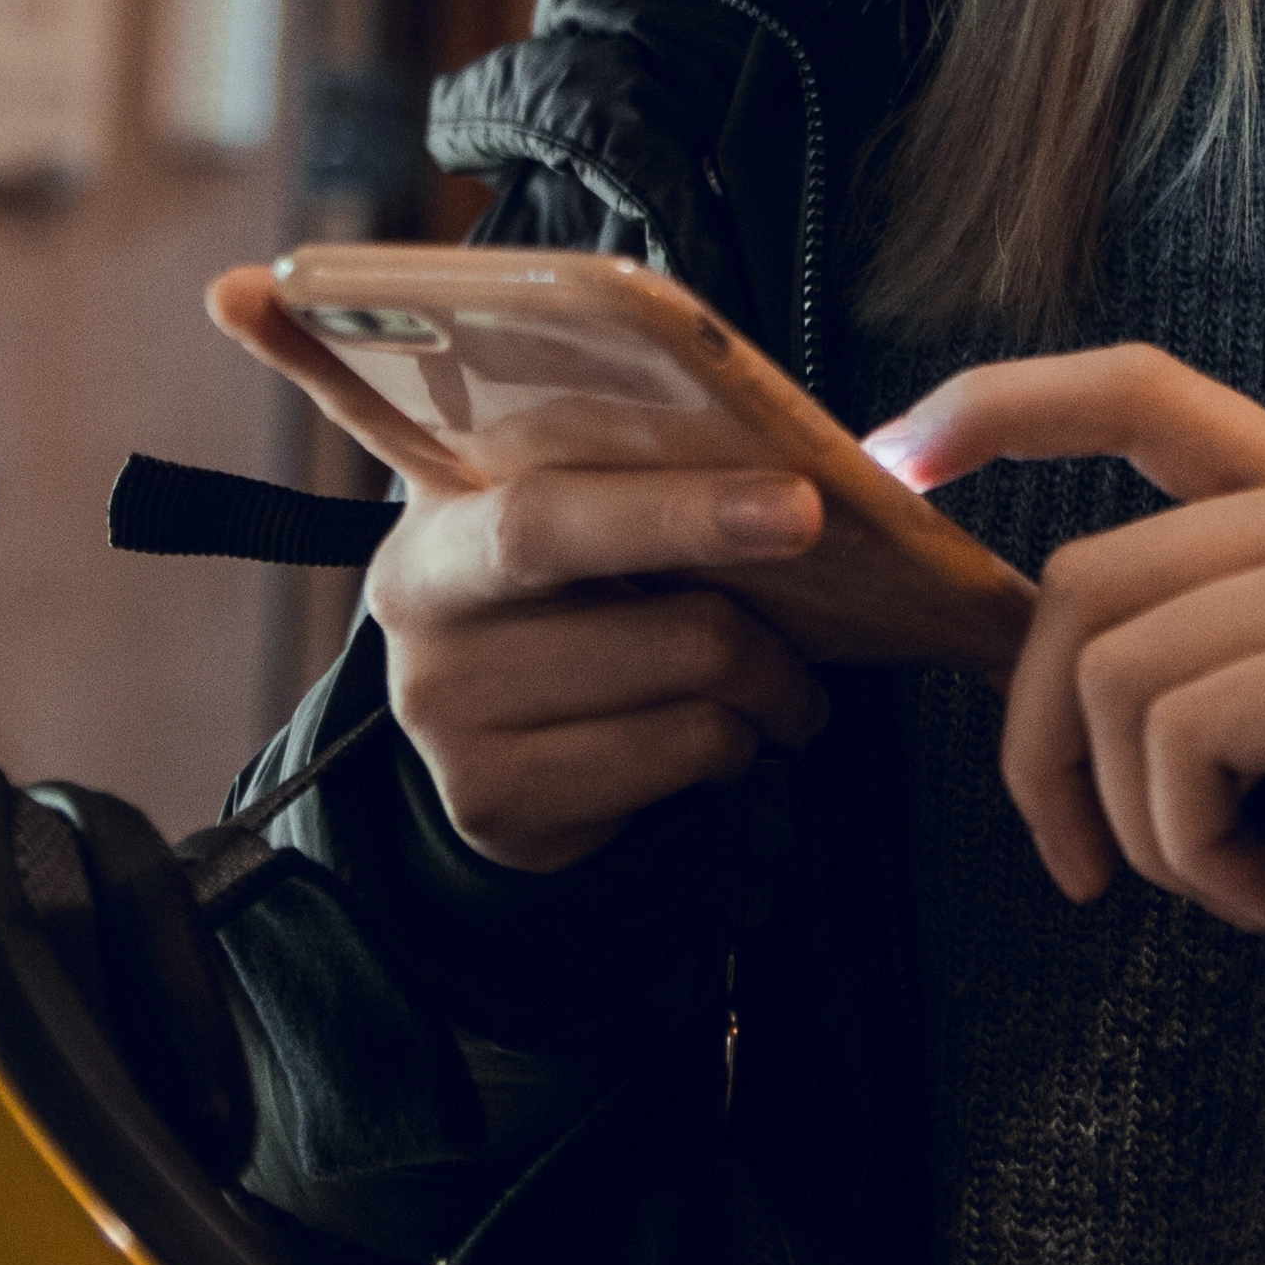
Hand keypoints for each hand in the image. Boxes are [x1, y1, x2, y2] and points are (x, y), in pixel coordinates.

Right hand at [363, 467, 833, 874]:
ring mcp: (446, 717)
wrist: (480, 711)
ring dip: (770, 686)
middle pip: (644, 615)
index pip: (555, 512)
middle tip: (839, 605)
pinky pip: (675, 756)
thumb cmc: (562, 578)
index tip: (803, 508)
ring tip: (780, 682)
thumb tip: (830, 465)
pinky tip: (724, 731)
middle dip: (763, 619)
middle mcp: (425, 611)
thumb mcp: (575, 502)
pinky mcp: (494, 800)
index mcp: (444, 506)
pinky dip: (732, 743)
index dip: (682, 512)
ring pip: (685, 688)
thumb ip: (654, 472)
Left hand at [873, 345, 1264, 933]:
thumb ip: (1192, 630)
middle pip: (1085, 585)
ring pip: (1114, 674)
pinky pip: (1180, 741)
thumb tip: (1032, 673)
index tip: (897, 456)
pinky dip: (1190, 851)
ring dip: (1133, 825)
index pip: (1148, 392)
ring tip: (1213, 880)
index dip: (1011, 406)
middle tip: (1081, 865)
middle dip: (1036, 751)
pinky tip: (1262, 895)